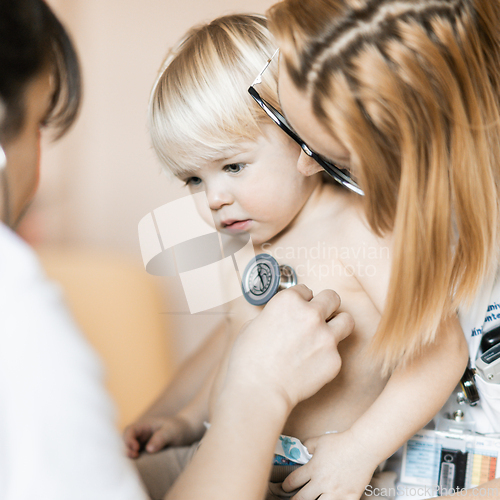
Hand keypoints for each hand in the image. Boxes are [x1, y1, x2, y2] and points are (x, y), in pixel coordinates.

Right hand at [123, 415, 196, 458]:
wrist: (185, 432)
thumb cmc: (178, 428)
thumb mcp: (171, 431)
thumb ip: (161, 438)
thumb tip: (149, 449)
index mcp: (145, 425)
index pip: (130, 430)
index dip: (129, 440)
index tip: (136, 449)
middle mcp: (140, 435)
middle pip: (125, 441)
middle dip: (125, 450)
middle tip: (133, 457)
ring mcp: (141, 444)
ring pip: (128, 450)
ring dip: (128, 457)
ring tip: (133, 465)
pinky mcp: (144, 452)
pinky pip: (135, 457)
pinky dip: (133, 461)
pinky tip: (137, 467)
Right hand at [224, 285, 353, 414]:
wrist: (259, 391)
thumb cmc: (249, 360)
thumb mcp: (252, 325)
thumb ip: (273, 316)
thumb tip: (280, 319)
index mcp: (289, 301)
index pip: (305, 290)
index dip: (301, 301)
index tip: (299, 310)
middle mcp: (311, 314)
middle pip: (332, 298)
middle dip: (325, 305)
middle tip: (319, 316)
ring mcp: (326, 337)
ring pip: (346, 320)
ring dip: (338, 324)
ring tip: (327, 334)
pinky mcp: (335, 360)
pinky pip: (337, 352)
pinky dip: (327, 356)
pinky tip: (311, 364)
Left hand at [282, 431, 379, 499]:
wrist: (362, 447)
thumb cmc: (341, 442)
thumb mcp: (320, 441)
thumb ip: (308, 446)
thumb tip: (303, 449)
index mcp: (313, 468)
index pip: (293, 481)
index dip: (286, 486)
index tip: (285, 488)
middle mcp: (322, 482)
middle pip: (302, 498)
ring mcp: (336, 492)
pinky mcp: (350, 497)